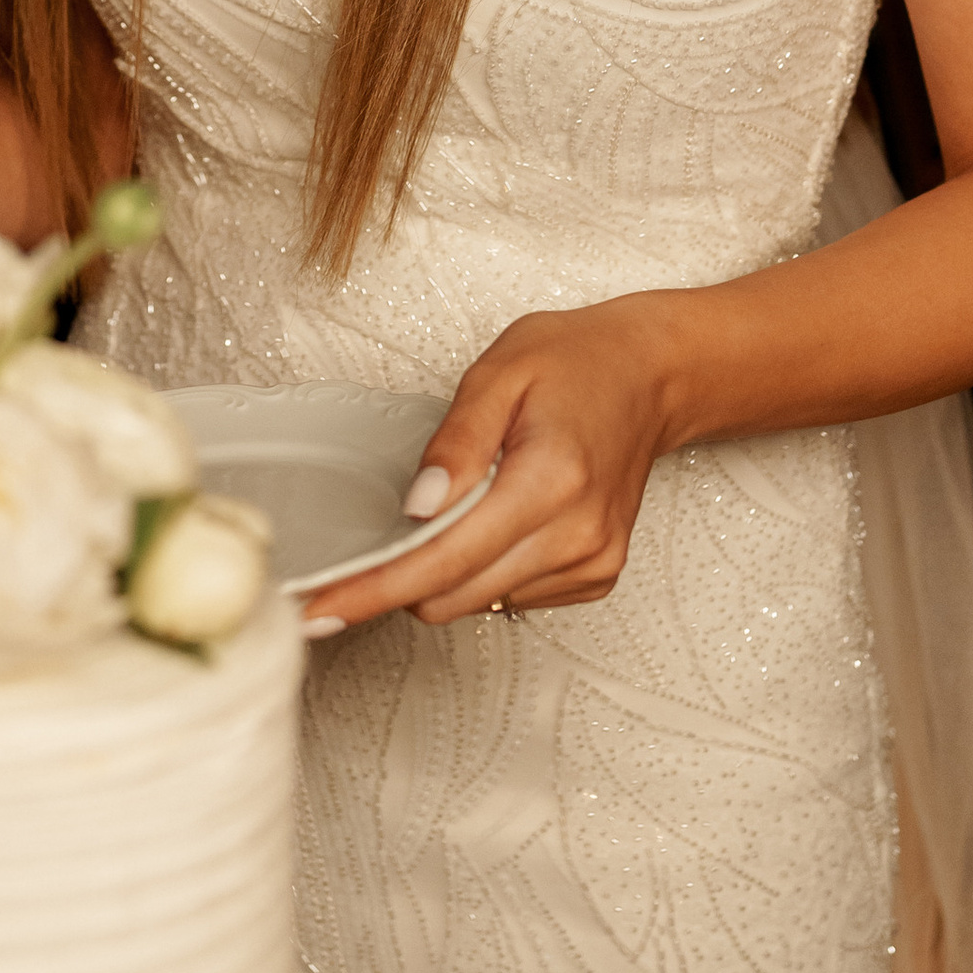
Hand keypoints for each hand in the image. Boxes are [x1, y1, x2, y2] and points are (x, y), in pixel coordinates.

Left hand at [299, 298, 679, 631]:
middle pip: (452, 596)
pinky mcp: (595, 576)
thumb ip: (455, 442)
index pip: (442, 560)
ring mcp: (591, 562)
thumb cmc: (577, 362)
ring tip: (460, 501)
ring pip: (478, 601)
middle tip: (362, 551)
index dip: (373, 589)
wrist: (651, 376)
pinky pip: (511, 596)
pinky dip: (484, 568)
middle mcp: (577, 535)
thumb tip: (415, 507)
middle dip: (398, 581)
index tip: (321, 609)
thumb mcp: (500, 371)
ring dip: (446, 570)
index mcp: (549, 481)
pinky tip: (496, 518)